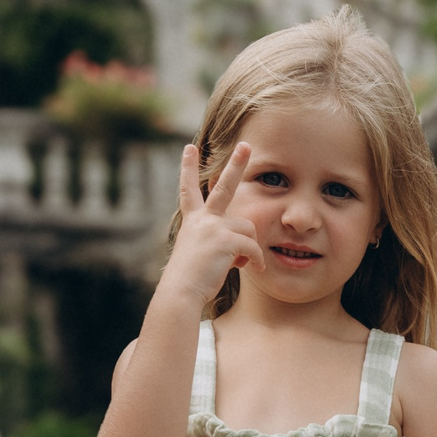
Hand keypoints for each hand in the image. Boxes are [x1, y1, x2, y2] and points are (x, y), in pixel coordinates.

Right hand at [162, 142, 259, 296]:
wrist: (181, 292)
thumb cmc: (190, 281)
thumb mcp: (201, 255)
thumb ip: (219, 244)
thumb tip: (243, 249)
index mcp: (193, 221)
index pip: (189, 190)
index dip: (188, 169)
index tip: (189, 148)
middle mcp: (202, 219)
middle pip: (224, 186)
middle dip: (236, 163)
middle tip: (246, 145)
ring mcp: (214, 227)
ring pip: (248, 228)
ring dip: (248, 248)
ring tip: (236, 263)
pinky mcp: (226, 240)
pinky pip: (253, 246)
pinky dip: (256, 259)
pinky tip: (251, 269)